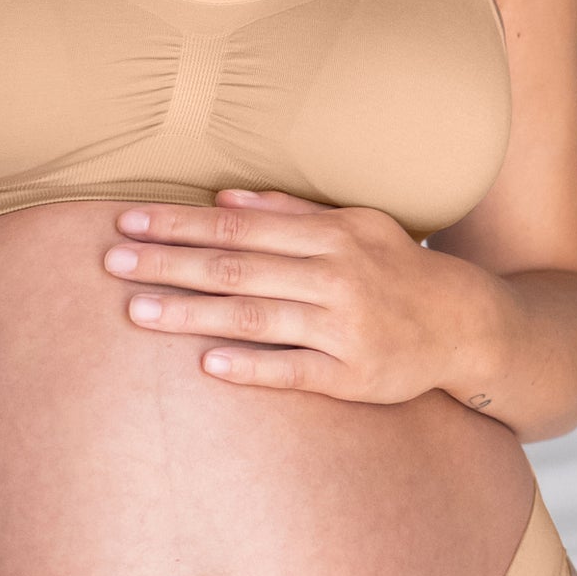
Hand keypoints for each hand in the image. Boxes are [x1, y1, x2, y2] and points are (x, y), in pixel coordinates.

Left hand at [100, 189, 456, 401]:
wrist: (465, 324)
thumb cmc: (396, 268)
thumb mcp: (354, 224)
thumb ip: (290, 212)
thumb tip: (223, 198)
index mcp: (328, 236)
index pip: (238, 227)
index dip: (180, 224)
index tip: (129, 222)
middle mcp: (334, 277)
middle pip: (236, 268)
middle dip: (169, 263)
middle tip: (111, 261)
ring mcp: (342, 328)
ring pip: (254, 318)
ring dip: (191, 314)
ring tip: (137, 312)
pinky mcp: (353, 376)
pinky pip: (294, 371)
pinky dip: (252, 367)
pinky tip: (207, 365)